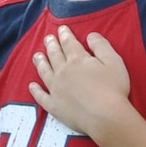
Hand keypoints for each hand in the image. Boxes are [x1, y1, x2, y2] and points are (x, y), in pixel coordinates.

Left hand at [29, 23, 131, 138]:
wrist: (105, 117)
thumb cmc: (114, 89)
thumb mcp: (114, 62)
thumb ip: (101, 46)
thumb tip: (91, 35)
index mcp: (78, 60)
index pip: (69, 43)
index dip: (65, 35)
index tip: (61, 29)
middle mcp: (63, 72)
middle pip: (54, 55)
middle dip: (51, 45)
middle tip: (47, 38)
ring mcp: (56, 89)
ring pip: (44, 72)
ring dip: (40, 62)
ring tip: (36, 56)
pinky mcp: (54, 105)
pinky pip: (41, 96)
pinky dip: (35, 90)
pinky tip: (32, 86)